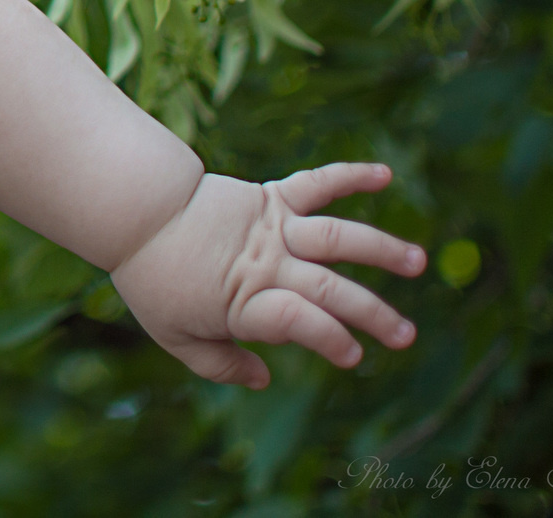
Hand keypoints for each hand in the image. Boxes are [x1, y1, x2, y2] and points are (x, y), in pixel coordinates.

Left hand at [109, 163, 425, 387]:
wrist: (134, 211)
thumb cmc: (154, 278)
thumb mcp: (174, 335)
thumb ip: (219, 364)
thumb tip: (263, 379)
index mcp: (245, 302)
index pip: (299, 322)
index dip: (329, 339)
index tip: (354, 356)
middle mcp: (267, 264)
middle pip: (329, 290)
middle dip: (372, 314)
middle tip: (405, 336)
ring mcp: (272, 228)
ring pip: (337, 237)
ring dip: (381, 248)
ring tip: (418, 262)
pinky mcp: (270, 197)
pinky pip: (316, 184)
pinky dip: (349, 175)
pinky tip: (385, 175)